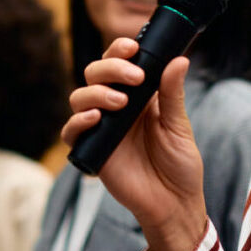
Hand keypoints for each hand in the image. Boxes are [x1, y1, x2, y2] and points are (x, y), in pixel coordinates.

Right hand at [62, 41, 207, 250]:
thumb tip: (179, 59)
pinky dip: (78, 121)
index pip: (119, 64)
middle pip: (95, 74)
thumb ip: (172, 93)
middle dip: (110, 68)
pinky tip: (95, 119)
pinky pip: (71, 132)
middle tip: (135, 78)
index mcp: (138, 97)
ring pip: (79, 97)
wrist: (174, 203)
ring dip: (96, 92)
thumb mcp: (178, 126)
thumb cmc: (179, 165)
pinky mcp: (91, 151)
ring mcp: (101, 128)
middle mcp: (116, 108)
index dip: (120, 51)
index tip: (133, 47)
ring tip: (120, 103)